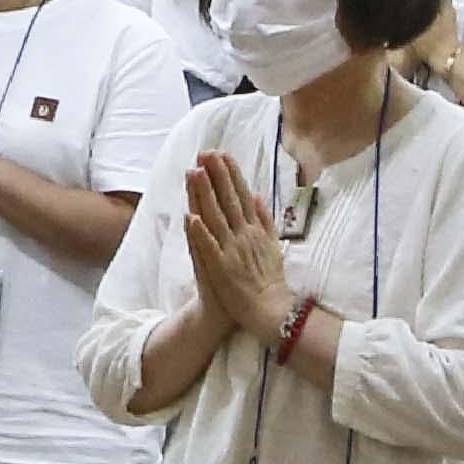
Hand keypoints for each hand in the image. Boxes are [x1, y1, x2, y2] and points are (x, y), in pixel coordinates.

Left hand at [185, 151, 293, 346]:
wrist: (271, 310)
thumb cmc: (269, 279)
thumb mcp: (272, 244)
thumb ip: (264, 219)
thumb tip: (257, 195)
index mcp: (255, 229)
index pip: (241, 195)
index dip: (230, 174)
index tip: (221, 154)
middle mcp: (244, 235)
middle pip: (227, 200)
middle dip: (216, 175)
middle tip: (205, 153)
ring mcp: (232, 251)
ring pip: (215, 218)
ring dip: (204, 195)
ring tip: (194, 173)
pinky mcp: (222, 268)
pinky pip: (208, 248)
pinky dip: (200, 233)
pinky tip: (191, 217)